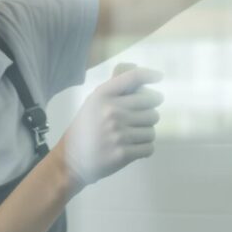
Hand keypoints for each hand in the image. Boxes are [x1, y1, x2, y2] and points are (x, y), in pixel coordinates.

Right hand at [54, 64, 163, 187]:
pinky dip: (144, 148)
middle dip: (149, 112)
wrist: (72, 159)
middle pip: (152, 105)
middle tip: (139, 118)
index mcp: (102, 95)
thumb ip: (115, 87)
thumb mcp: (94, 102)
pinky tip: (132, 147)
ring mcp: (118, 133)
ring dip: (145, 133)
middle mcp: (111, 111)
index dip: (149, 74)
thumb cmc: (86, 128)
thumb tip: (139, 71)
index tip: (159, 77)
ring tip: (131, 136)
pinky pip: (149, 147)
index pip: (133, 77)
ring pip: (152, 128)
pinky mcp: (123, 153)